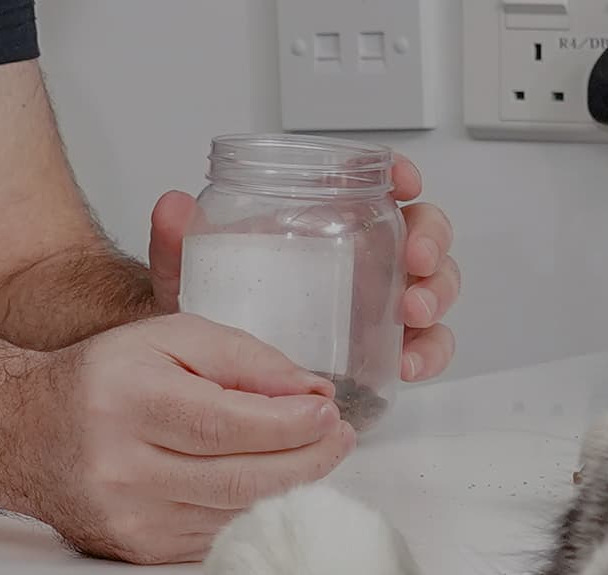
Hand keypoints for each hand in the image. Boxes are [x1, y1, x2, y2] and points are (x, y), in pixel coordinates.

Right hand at [0, 315, 355, 564]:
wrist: (21, 431)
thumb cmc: (103, 379)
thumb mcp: (167, 339)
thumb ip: (244, 359)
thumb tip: (312, 393)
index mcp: (130, 402)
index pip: (228, 424)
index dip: (290, 425)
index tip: (329, 413)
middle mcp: (124, 465)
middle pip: (240, 479)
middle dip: (305, 460)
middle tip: (339, 439)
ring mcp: (131, 516)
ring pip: (235, 513)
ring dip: (288, 488)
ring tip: (314, 457)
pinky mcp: (139, 548)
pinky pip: (217, 535)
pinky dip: (253, 510)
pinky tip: (270, 485)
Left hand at [146, 151, 458, 383]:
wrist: (215, 367)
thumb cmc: (217, 307)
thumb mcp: (192, 274)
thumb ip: (178, 242)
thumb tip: (172, 207)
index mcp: (329, 220)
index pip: (377, 184)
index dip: (402, 175)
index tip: (402, 181)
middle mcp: (364, 257)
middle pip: (423, 232)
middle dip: (431, 241)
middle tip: (414, 259)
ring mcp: (381, 302)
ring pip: (435, 286)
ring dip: (435, 295)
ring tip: (411, 313)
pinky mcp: (388, 348)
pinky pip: (425, 345)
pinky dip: (428, 352)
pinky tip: (409, 363)